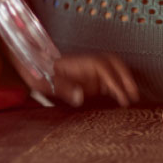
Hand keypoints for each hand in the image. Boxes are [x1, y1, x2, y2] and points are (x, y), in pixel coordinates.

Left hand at [20, 53, 138, 107]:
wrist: (28, 67)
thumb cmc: (36, 73)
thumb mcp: (44, 82)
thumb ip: (63, 88)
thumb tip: (81, 96)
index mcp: (77, 63)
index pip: (101, 65)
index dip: (115, 80)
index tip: (123, 97)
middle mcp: (85, 64)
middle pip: (112, 61)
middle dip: (126, 75)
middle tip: (134, 96)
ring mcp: (87, 70)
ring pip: (112, 68)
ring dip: (124, 79)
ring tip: (133, 98)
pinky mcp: (88, 77)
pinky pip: (108, 78)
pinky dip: (118, 86)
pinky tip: (122, 100)